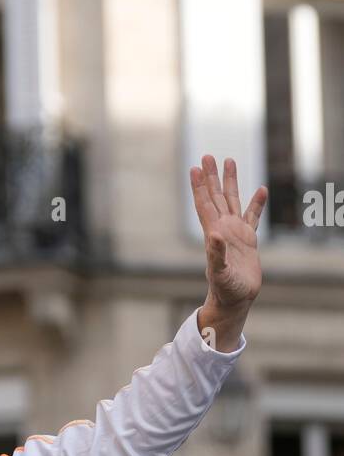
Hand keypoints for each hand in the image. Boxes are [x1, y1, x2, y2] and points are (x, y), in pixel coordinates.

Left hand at [192, 156, 265, 350]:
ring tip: (229, 161)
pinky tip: (260, 190)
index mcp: (214, 234)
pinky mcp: (248, 239)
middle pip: (216, 197)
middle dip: (212, 177)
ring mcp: (235, 232)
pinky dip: (256, 203)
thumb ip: (216, 254)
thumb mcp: (219, 272)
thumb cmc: (224, 288)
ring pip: (232, 201)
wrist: (235, 299)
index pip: (205, 205)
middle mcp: (223, 228)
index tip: (195, 169)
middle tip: (208, 156)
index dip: (200, 187)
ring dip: (231, 182)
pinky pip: (253, 216)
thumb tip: (214, 235)